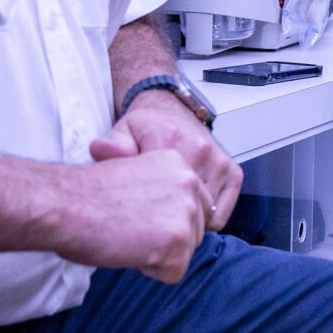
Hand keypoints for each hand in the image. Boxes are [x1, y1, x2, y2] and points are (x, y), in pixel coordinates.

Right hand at [47, 149, 211, 282]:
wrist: (62, 205)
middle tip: (129, 227)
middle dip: (165, 239)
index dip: (165, 220)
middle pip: (195, 231)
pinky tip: (127, 249)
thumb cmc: (85, 195)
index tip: (137, 216)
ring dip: (157, 254)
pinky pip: (174, 273)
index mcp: (178, 163)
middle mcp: (189, 182)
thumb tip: (172, 216)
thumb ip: (163, 192)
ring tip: (127, 235)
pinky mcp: (177, 240)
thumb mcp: (136, 178)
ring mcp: (186, 211)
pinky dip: (149, 270)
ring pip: (186, 252)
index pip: (195, 206)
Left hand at [92, 89, 240, 227]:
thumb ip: (112, 145)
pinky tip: (191, 210)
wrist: (172, 109)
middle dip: (172, 223)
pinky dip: (208, 217)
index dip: (151, 217)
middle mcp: (200, 151)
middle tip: (156, 221)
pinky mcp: (232, 171)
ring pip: (206, 215)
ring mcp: (219, 162)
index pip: (165, 199)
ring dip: (190, 221)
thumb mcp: (123, 131)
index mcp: (171, 143)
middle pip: (187, 210)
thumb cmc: (147, 127)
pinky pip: (221, 211)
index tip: (142, 219)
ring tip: (172, 214)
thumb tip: (100, 150)